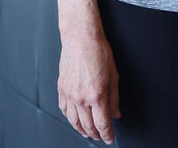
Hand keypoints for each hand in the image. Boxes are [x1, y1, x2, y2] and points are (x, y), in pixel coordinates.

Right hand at [58, 29, 120, 143]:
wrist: (81, 38)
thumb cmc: (99, 52)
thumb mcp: (114, 75)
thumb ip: (115, 98)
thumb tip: (116, 113)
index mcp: (97, 95)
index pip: (102, 123)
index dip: (107, 134)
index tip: (110, 138)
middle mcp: (81, 97)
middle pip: (88, 126)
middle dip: (95, 134)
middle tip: (100, 136)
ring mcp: (69, 94)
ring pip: (74, 121)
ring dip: (81, 130)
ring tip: (87, 132)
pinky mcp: (61, 89)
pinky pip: (64, 110)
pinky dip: (70, 118)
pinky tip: (74, 119)